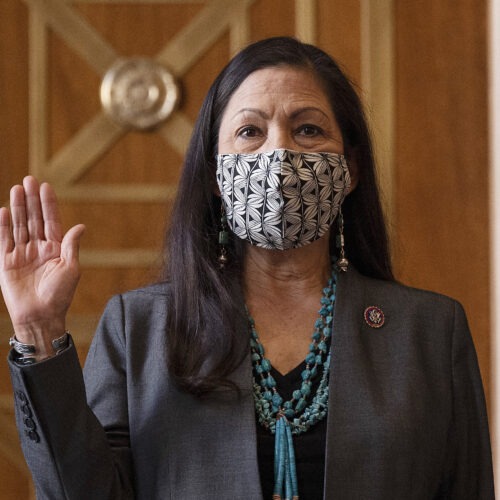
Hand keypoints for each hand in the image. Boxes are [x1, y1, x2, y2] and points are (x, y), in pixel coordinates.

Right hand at [0, 176, 84, 350]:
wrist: (41, 316)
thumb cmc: (60, 295)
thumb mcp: (71, 269)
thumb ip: (71, 246)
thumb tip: (81, 226)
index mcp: (55, 249)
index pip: (51, 221)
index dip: (48, 204)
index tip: (46, 186)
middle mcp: (38, 248)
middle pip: (34, 219)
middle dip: (32, 200)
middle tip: (29, 180)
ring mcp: (22, 254)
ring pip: (19, 225)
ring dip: (18, 207)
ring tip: (17, 188)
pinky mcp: (6, 262)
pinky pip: (3, 240)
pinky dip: (3, 226)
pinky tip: (4, 210)